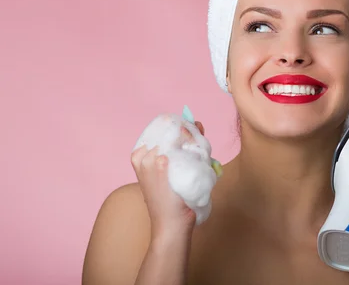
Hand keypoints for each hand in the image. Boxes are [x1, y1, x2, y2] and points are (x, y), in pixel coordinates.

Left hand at [131, 121, 205, 240]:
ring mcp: (168, 169)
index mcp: (143, 162)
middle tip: (196, 126)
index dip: (168, 129)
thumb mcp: (157, 182)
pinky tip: (203, 147)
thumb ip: (157, 164)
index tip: (182, 123)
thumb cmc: (164, 205)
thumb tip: (164, 150)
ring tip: (200, 131)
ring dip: (190, 139)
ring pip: (178, 148)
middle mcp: (154, 163)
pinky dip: (194, 150)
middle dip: (182, 132)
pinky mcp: (179, 175)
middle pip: (168, 141)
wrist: (176, 226)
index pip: (154, 137)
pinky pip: (186, 157)